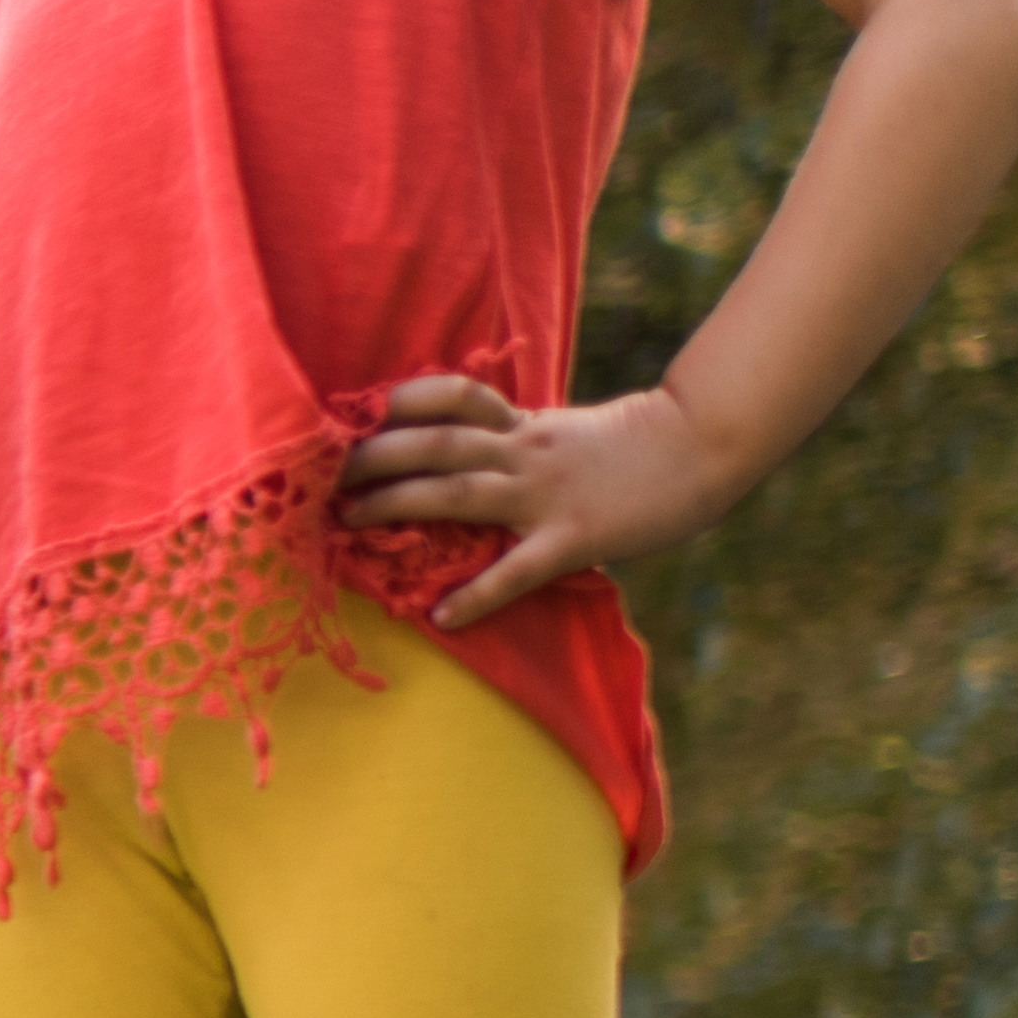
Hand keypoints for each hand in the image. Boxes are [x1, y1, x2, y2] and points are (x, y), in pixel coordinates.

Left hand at [335, 374, 734, 620]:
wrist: (701, 449)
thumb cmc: (627, 445)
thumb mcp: (558, 430)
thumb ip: (508, 439)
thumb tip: (454, 447)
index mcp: (520, 424)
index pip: (449, 399)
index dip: (397, 403)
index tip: (346, 413)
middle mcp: (523, 452)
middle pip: (434, 443)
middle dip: (372, 457)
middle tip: (315, 476)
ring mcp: (546, 493)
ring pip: (458, 493)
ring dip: (396, 505)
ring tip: (344, 525)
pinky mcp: (574, 536)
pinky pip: (517, 570)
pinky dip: (478, 595)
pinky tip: (443, 618)